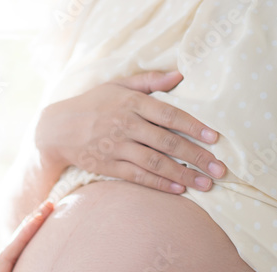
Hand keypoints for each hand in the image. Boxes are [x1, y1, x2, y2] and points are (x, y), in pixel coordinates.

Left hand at [0, 201, 54, 271]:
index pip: (9, 256)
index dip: (26, 232)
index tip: (45, 210)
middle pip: (15, 254)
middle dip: (32, 228)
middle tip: (52, 206)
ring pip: (22, 267)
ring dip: (35, 244)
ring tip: (54, 226)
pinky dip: (40, 269)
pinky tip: (57, 271)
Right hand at [34, 71, 226, 194]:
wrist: (57, 128)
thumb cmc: (93, 103)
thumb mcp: (118, 85)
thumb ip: (150, 80)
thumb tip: (180, 75)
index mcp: (132, 103)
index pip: (170, 114)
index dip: (194, 126)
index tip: (215, 138)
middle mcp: (126, 124)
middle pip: (168, 142)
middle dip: (197, 157)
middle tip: (220, 170)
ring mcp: (116, 147)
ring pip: (155, 162)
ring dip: (183, 175)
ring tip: (205, 185)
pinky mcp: (108, 166)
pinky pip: (138, 176)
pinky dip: (159, 184)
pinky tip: (179, 190)